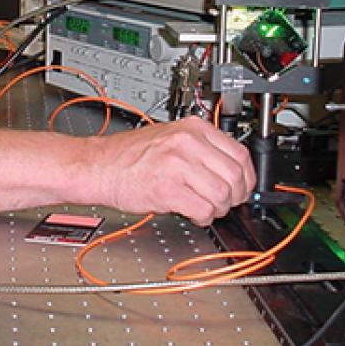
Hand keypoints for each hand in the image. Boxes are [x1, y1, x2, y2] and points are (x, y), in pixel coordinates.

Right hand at [99, 116, 255, 226]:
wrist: (99, 166)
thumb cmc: (129, 156)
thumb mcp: (170, 137)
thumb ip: (201, 149)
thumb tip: (231, 171)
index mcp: (192, 128)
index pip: (240, 154)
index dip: (246, 178)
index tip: (241, 188)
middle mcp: (187, 142)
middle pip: (236, 176)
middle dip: (234, 197)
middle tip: (222, 202)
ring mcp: (177, 164)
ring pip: (222, 196)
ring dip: (217, 209)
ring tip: (202, 207)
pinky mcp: (168, 188)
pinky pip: (204, 210)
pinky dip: (202, 218)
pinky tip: (190, 212)